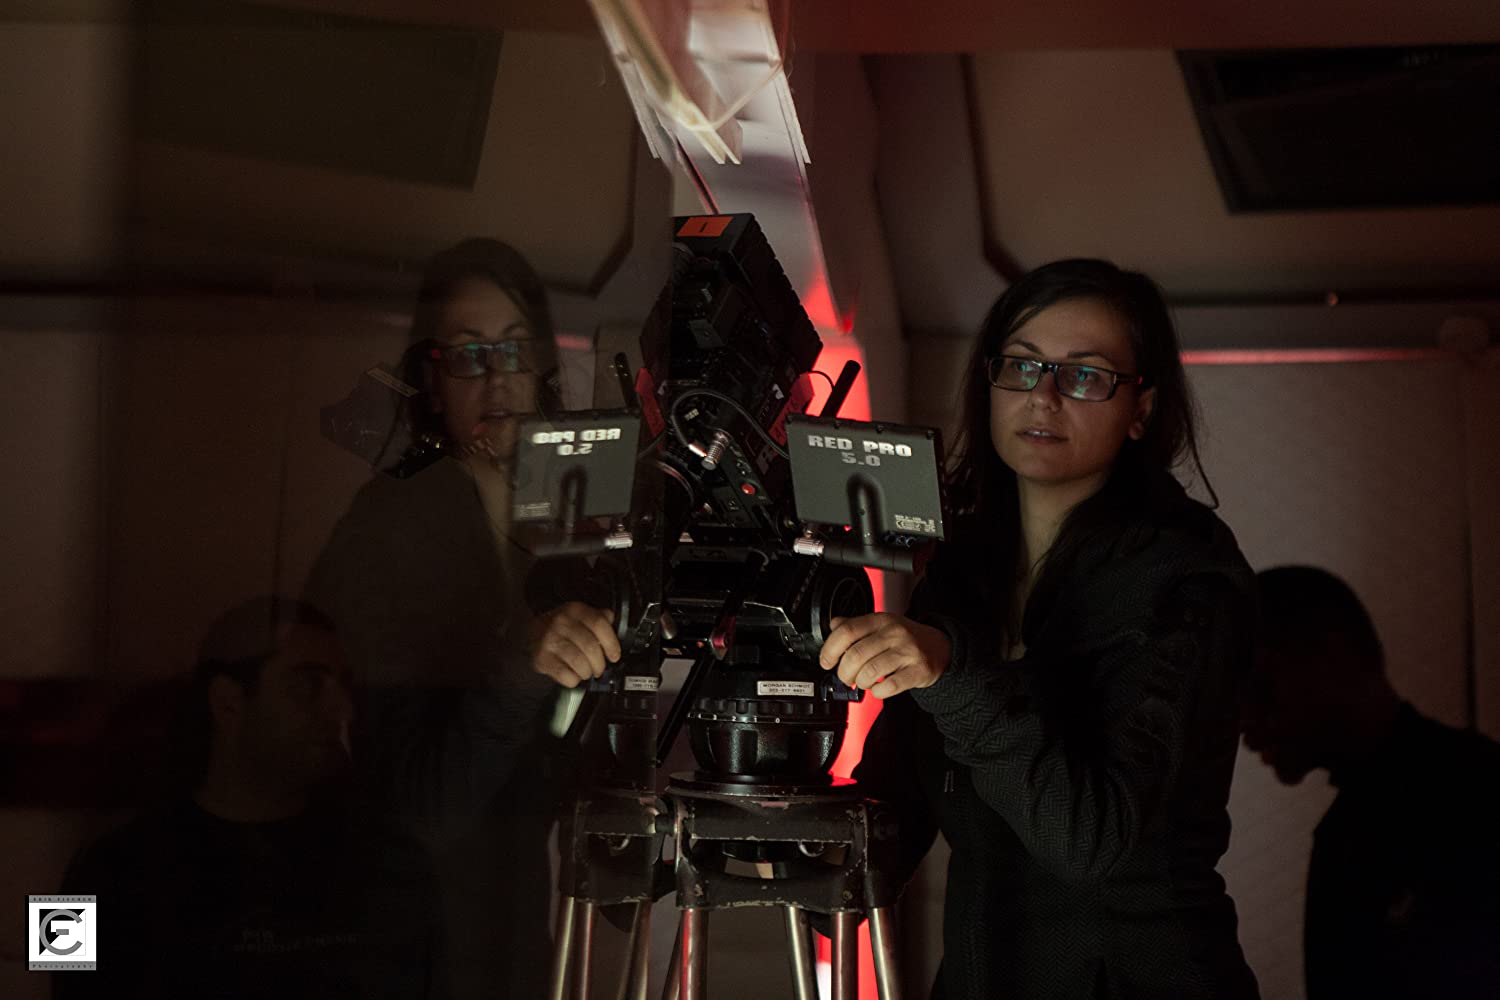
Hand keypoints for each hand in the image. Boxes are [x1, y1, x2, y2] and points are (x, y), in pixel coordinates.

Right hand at [531, 602, 620, 687]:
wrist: (532, 632)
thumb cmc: (562, 627)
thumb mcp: (580, 616)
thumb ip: (598, 617)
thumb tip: (612, 619)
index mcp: (575, 610)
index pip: (599, 624)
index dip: (611, 643)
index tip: (614, 656)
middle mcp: (561, 623)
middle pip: (590, 647)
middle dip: (599, 663)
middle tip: (599, 668)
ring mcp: (549, 641)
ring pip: (579, 663)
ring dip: (587, 672)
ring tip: (586, 672)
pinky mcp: (542, 658)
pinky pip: (565, 675)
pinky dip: (574, 679)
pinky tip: (573, 675)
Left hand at [817, 613, 950, 698]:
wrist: (940, 647)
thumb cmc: (906, 638)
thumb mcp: (881, 625)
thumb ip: (856, 625)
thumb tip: (833, 625)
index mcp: (881, 620)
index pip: (847, 631)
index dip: (830, 649)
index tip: (826, 661)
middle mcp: (894, 633)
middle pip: (856, 655)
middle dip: (844, 672)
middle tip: (845, 677)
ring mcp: (908, 651)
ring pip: (870, 671)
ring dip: (860, 682)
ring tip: (863, 682)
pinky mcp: (919, 670)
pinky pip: (890, 686)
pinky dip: (878, 691)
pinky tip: (878, 688)